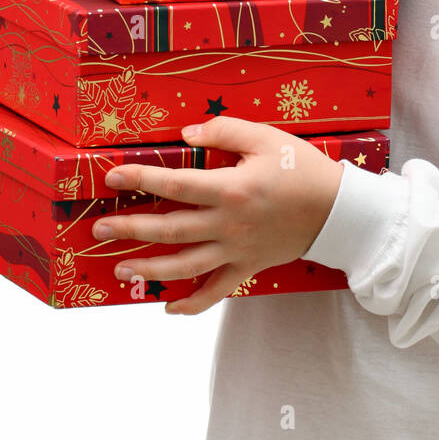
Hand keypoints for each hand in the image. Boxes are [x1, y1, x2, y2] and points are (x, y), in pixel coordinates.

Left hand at [91, 116, 344, 315]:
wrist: (339, 209)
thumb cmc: (302, 168)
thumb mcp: (265, 137)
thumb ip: (223, 132)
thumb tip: (185, 136)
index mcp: (231, 189)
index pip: (175, 185)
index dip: (141, 180)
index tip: (112, 177)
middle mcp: (228, 225)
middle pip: (170, 230)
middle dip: (131, 229)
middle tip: (99, 229)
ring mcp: (237, 251)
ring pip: (185, 266)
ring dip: (150, 268)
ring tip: (119, 267)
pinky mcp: (247, 267)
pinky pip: (216, 291)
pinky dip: (191, 305)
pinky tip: (168, 307)